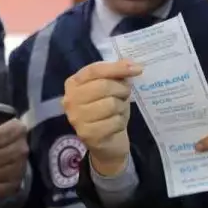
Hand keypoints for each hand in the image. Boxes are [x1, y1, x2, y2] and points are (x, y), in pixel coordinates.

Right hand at [61, 59, 140, 174]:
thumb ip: (118, 73)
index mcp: (73, 83)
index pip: (95, 70)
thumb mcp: (113, 88)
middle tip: (124, 96)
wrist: (107, 143)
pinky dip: (120, 122)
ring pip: (111, 104)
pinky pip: (114, 122)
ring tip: (118, 112)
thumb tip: (132, 65)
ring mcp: (76, 118)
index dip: (117, 68)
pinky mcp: (87, 134)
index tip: (137, 69)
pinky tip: (115, 125)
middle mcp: (70, 99)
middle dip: (121, 90)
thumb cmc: (109, 110)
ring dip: (121, 107)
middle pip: (104, 86)